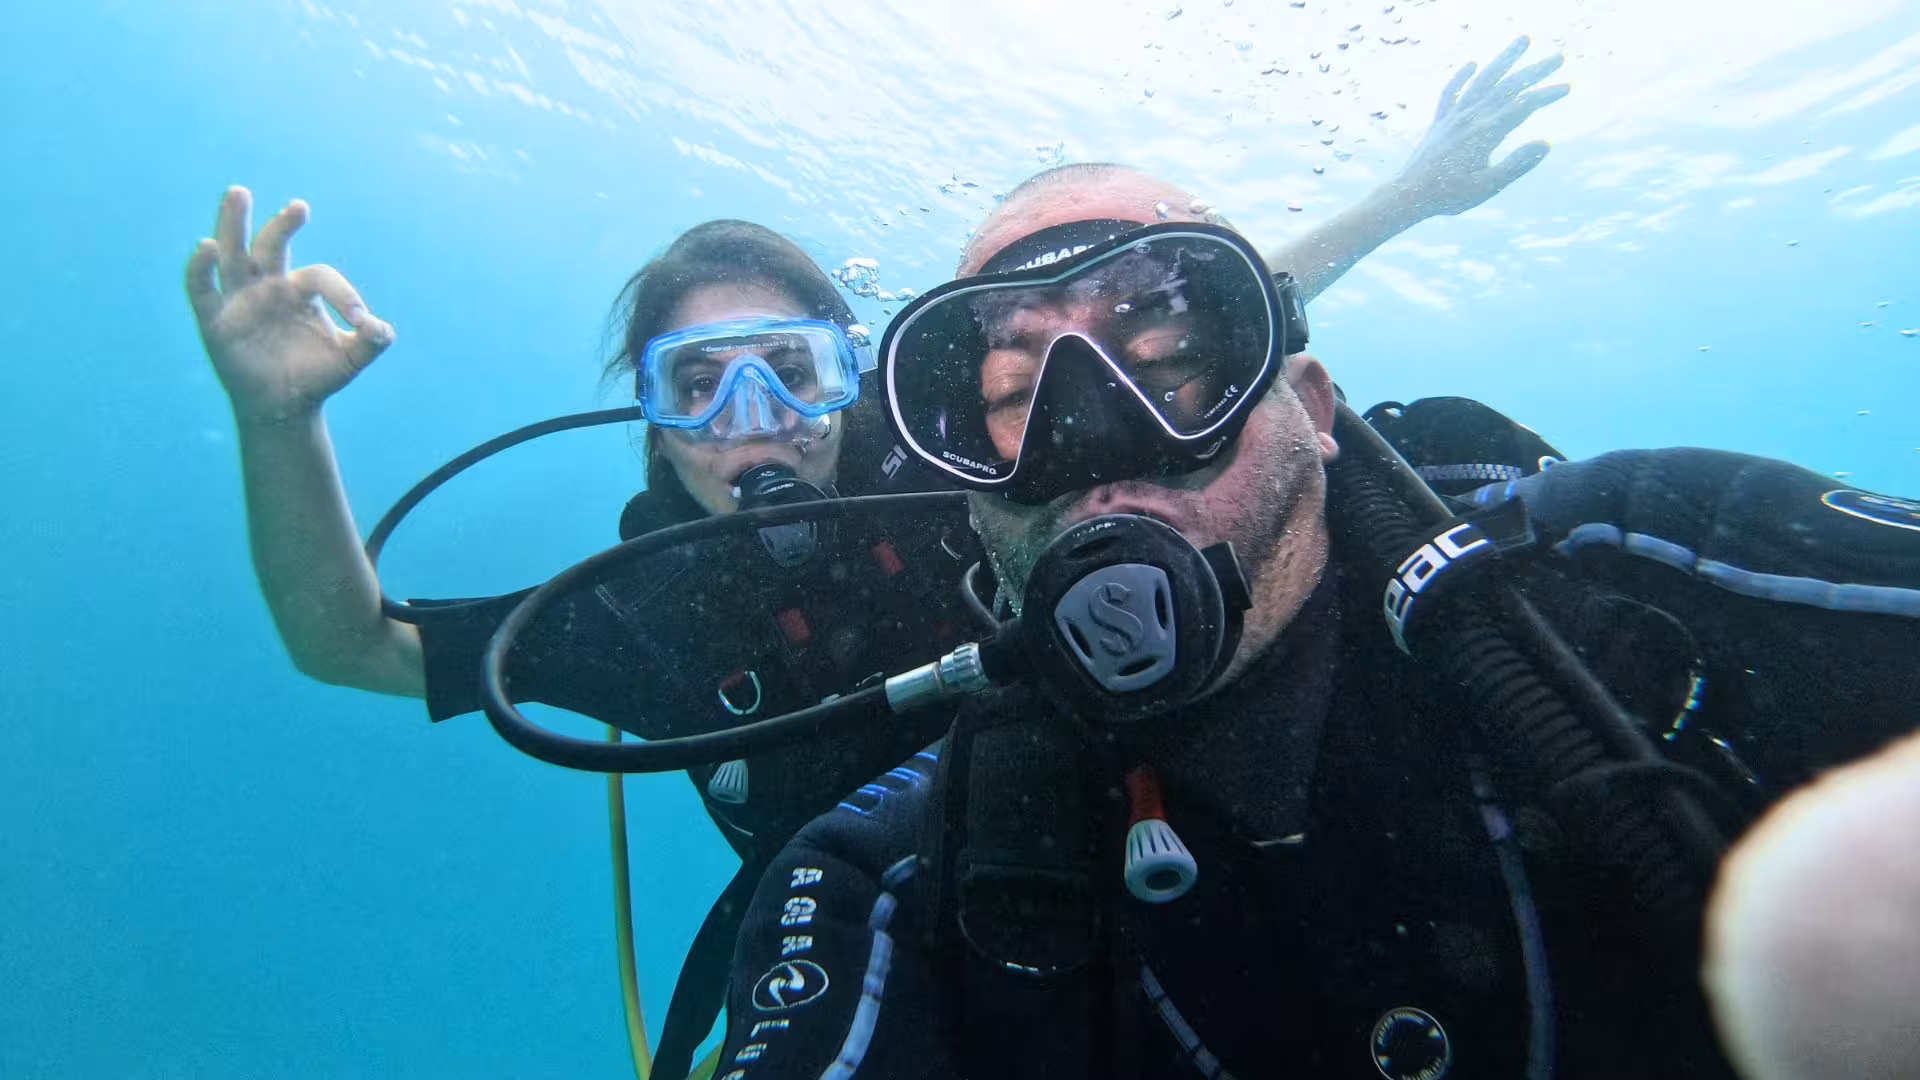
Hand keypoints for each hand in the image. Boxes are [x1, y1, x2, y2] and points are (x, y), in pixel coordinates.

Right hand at [186, 187, 393, 424]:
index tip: (360, 320)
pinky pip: (201, 287)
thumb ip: (371, 343)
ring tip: (239, 193)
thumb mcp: (349, 361)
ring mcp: (239, 299)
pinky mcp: (213, 319)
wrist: (283, 408)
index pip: (320, 276)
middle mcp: (268, 286)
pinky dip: (200, 266)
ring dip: (233, 224)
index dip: (343, 293)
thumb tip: (380, 328)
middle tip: (300, 208)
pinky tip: (207, 246)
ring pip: (232, 253)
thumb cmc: (315, 377)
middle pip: (271, 245)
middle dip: (283, 225)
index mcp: (301, 290)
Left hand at [1392, 36, 1569, 216]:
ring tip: (1523, 40)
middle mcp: (1471, 118)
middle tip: (1559, 56)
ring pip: (1482, 80)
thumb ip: (1517, 164)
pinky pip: (1450, 92)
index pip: (1523, 106)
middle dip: (1535, 70)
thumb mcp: (1489, 186)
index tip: (1567, 86)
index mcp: (1486, 133)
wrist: (1409, 195)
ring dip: (1504, 59)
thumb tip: (1546, 143)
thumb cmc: (1451, 195)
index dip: (1546, 94)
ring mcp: (1454, 117)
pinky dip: (1461, 76)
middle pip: (1508, 86)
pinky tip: (1472, 64)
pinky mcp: (1439, 122)